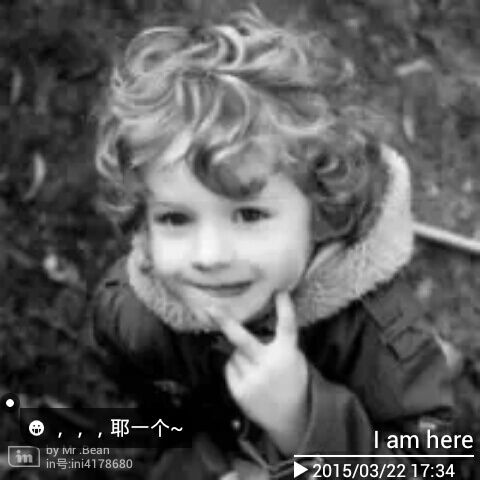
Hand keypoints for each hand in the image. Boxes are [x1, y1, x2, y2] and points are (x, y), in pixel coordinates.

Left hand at [210, 292, 308, 454]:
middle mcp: (268, 365)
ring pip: (234, 354)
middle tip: (210, 309)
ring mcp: (252, 380)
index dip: (284, 309)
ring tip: (255, 366)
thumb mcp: (295, 358)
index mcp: (287, 354)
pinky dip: (235, 368)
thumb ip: (279, 343)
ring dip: (239, 354)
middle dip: (225, 323)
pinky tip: (249, 376)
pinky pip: (229, 368)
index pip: (287, 327)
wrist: (292, 418)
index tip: (280, 292)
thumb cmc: (292, 381)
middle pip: (243, 340)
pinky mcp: (240, 392)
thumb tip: (258, 322)